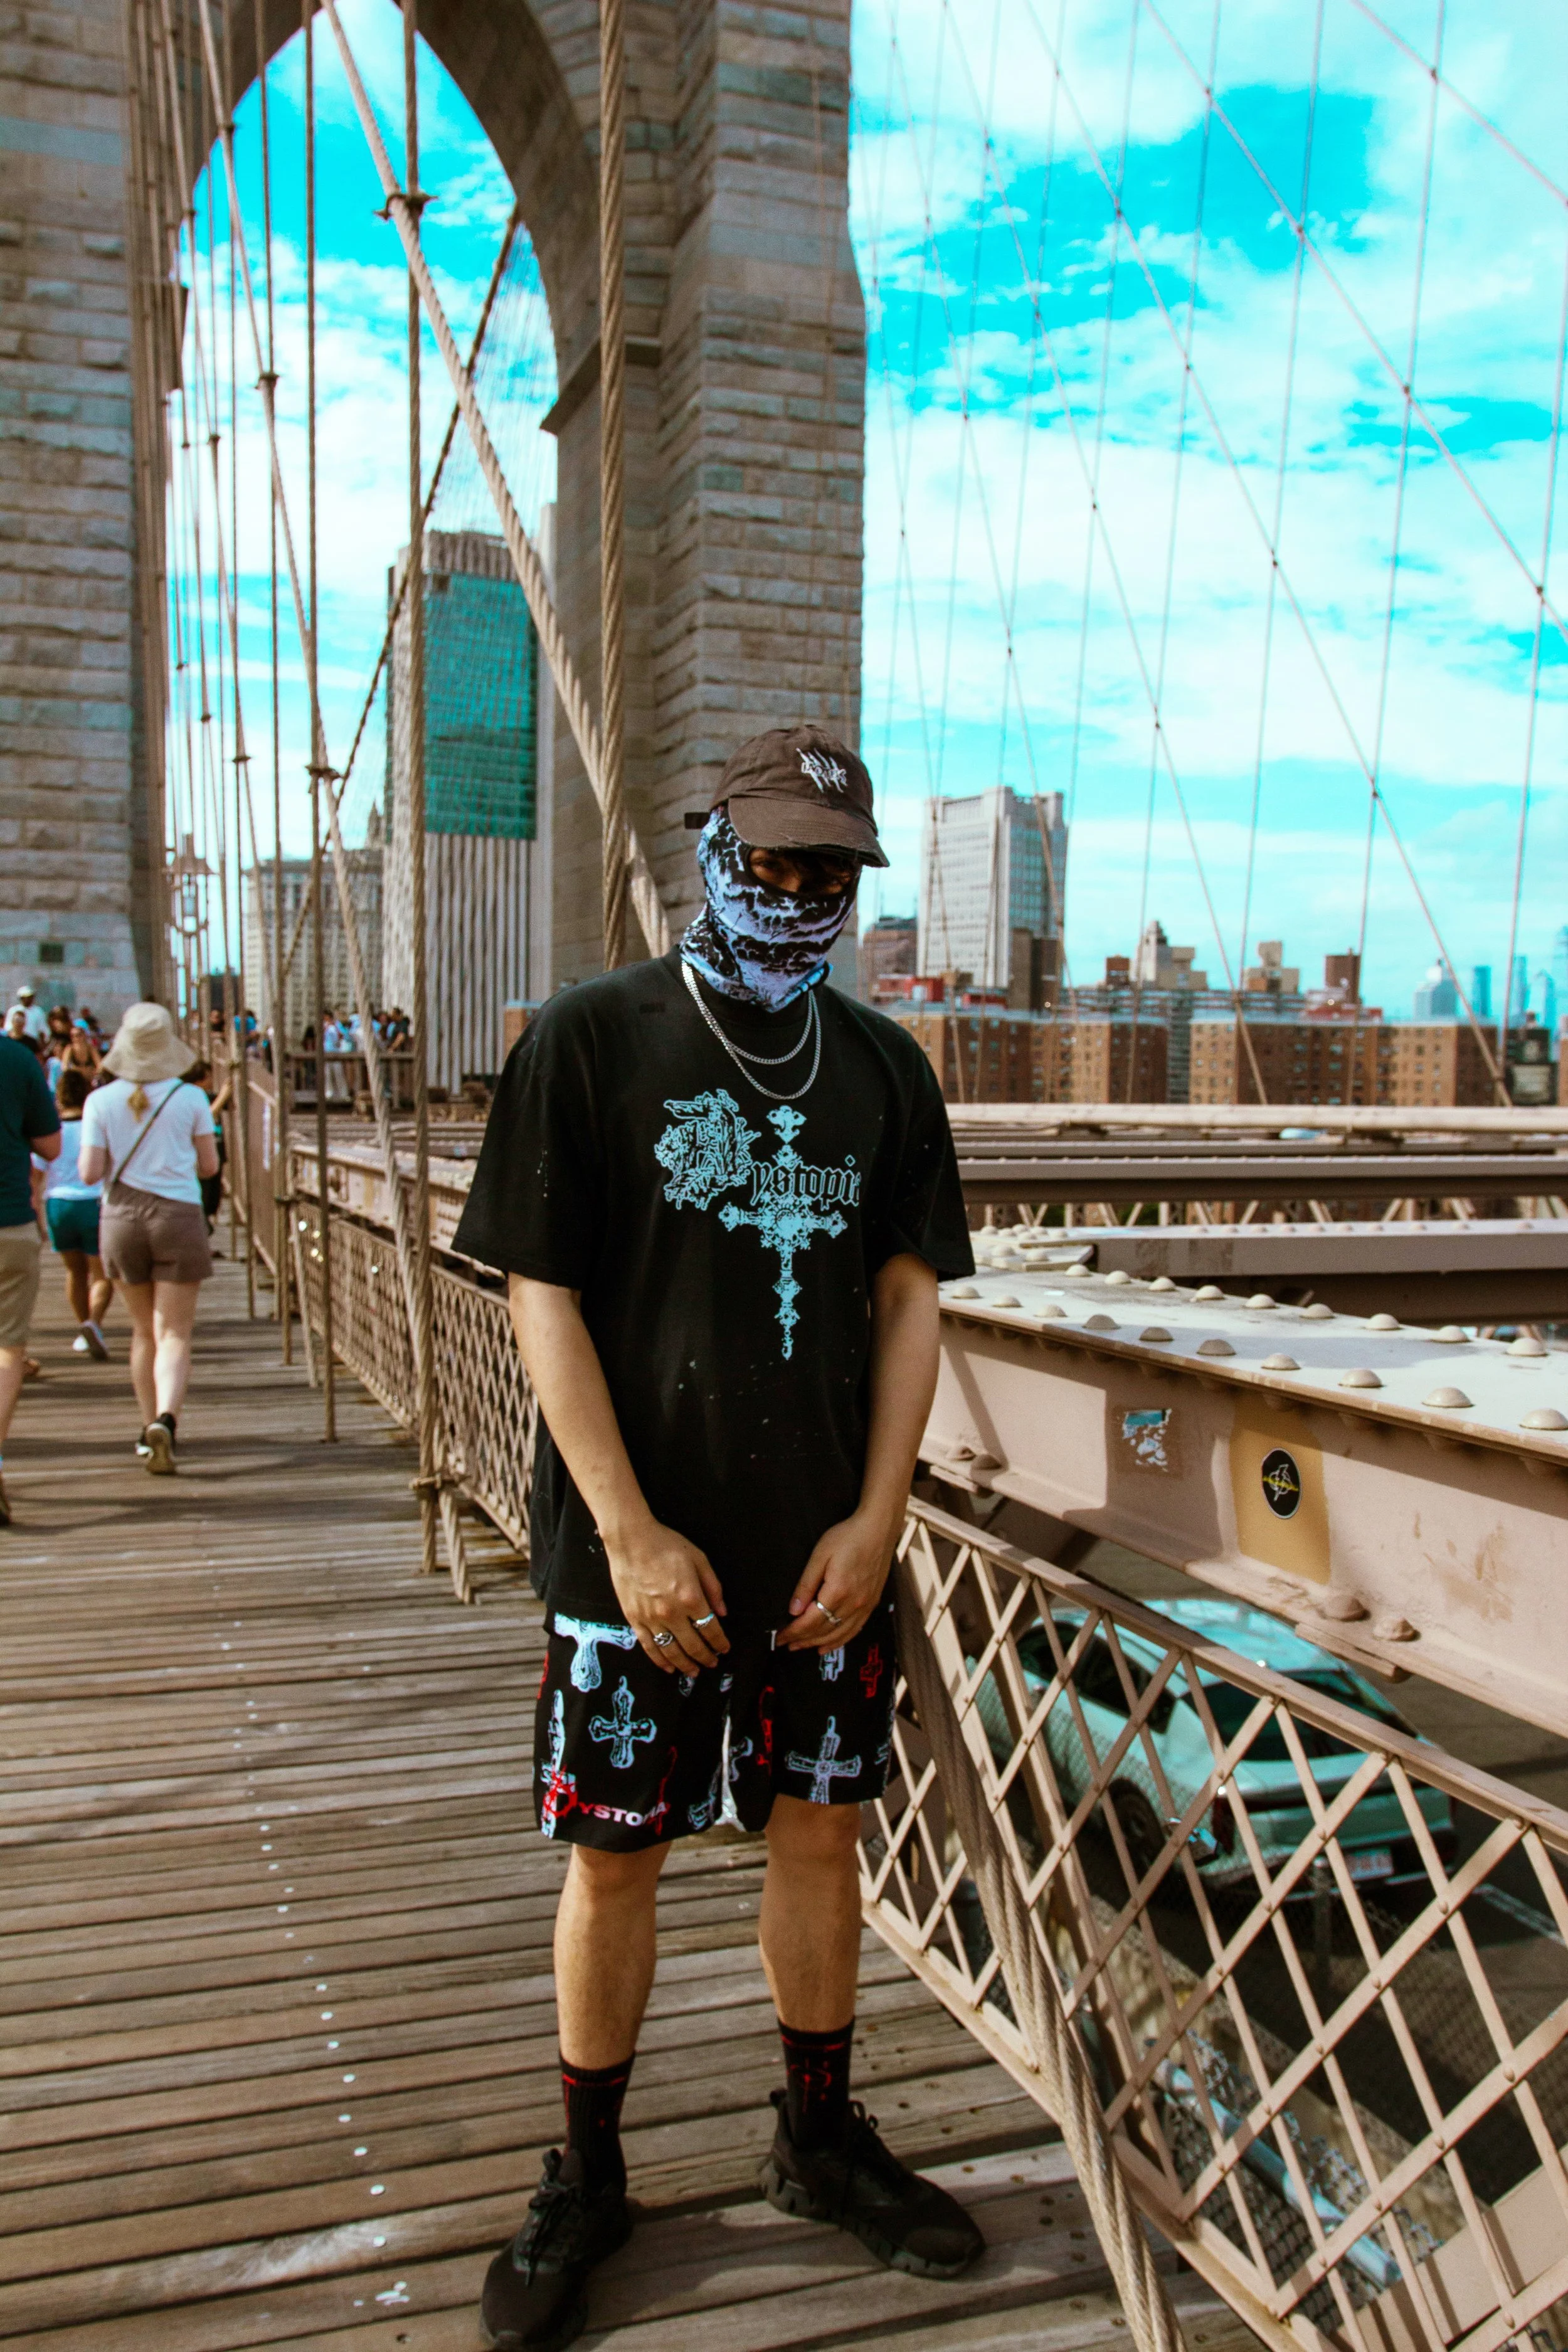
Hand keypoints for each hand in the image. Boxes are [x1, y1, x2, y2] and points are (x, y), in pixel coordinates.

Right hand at [603, 1514, 729, 1674]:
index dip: (720, 1642)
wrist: (631, 1540)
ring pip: (671, 1651)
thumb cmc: (666, 1545)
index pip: (710, 1629)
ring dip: (685, 1664)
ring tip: (694, 1671)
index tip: (724, 1649)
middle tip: (713, 1663)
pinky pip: (649, 1646)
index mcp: (691, 1597)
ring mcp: (651, 1618)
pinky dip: (660, 1660)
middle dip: (706, 1657)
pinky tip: (668, 1667)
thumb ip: (713, 1587)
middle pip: (693, 1645)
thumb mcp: (699, 1559)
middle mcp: (672, 1612)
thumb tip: (722, 1612)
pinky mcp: (634, 1619)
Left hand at [775, 1508, 898, 1651]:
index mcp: (838, 1591)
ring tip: (800, 1647)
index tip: (779, 1637)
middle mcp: (854, 1604)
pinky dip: (839, 1641)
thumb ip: (806, 1584)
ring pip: (839, 1635)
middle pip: (823, 1631)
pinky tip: (827, 1645)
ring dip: (818, 1643)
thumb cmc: (848, 1537)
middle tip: (785, 1643)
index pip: (810, 1622)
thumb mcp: (820, 1555)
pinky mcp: (872, 1603)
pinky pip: (854, 1630)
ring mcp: (865, 1605)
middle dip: (802, 1640)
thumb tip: (794, 1610)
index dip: (793, 1632)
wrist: (878, 1529)